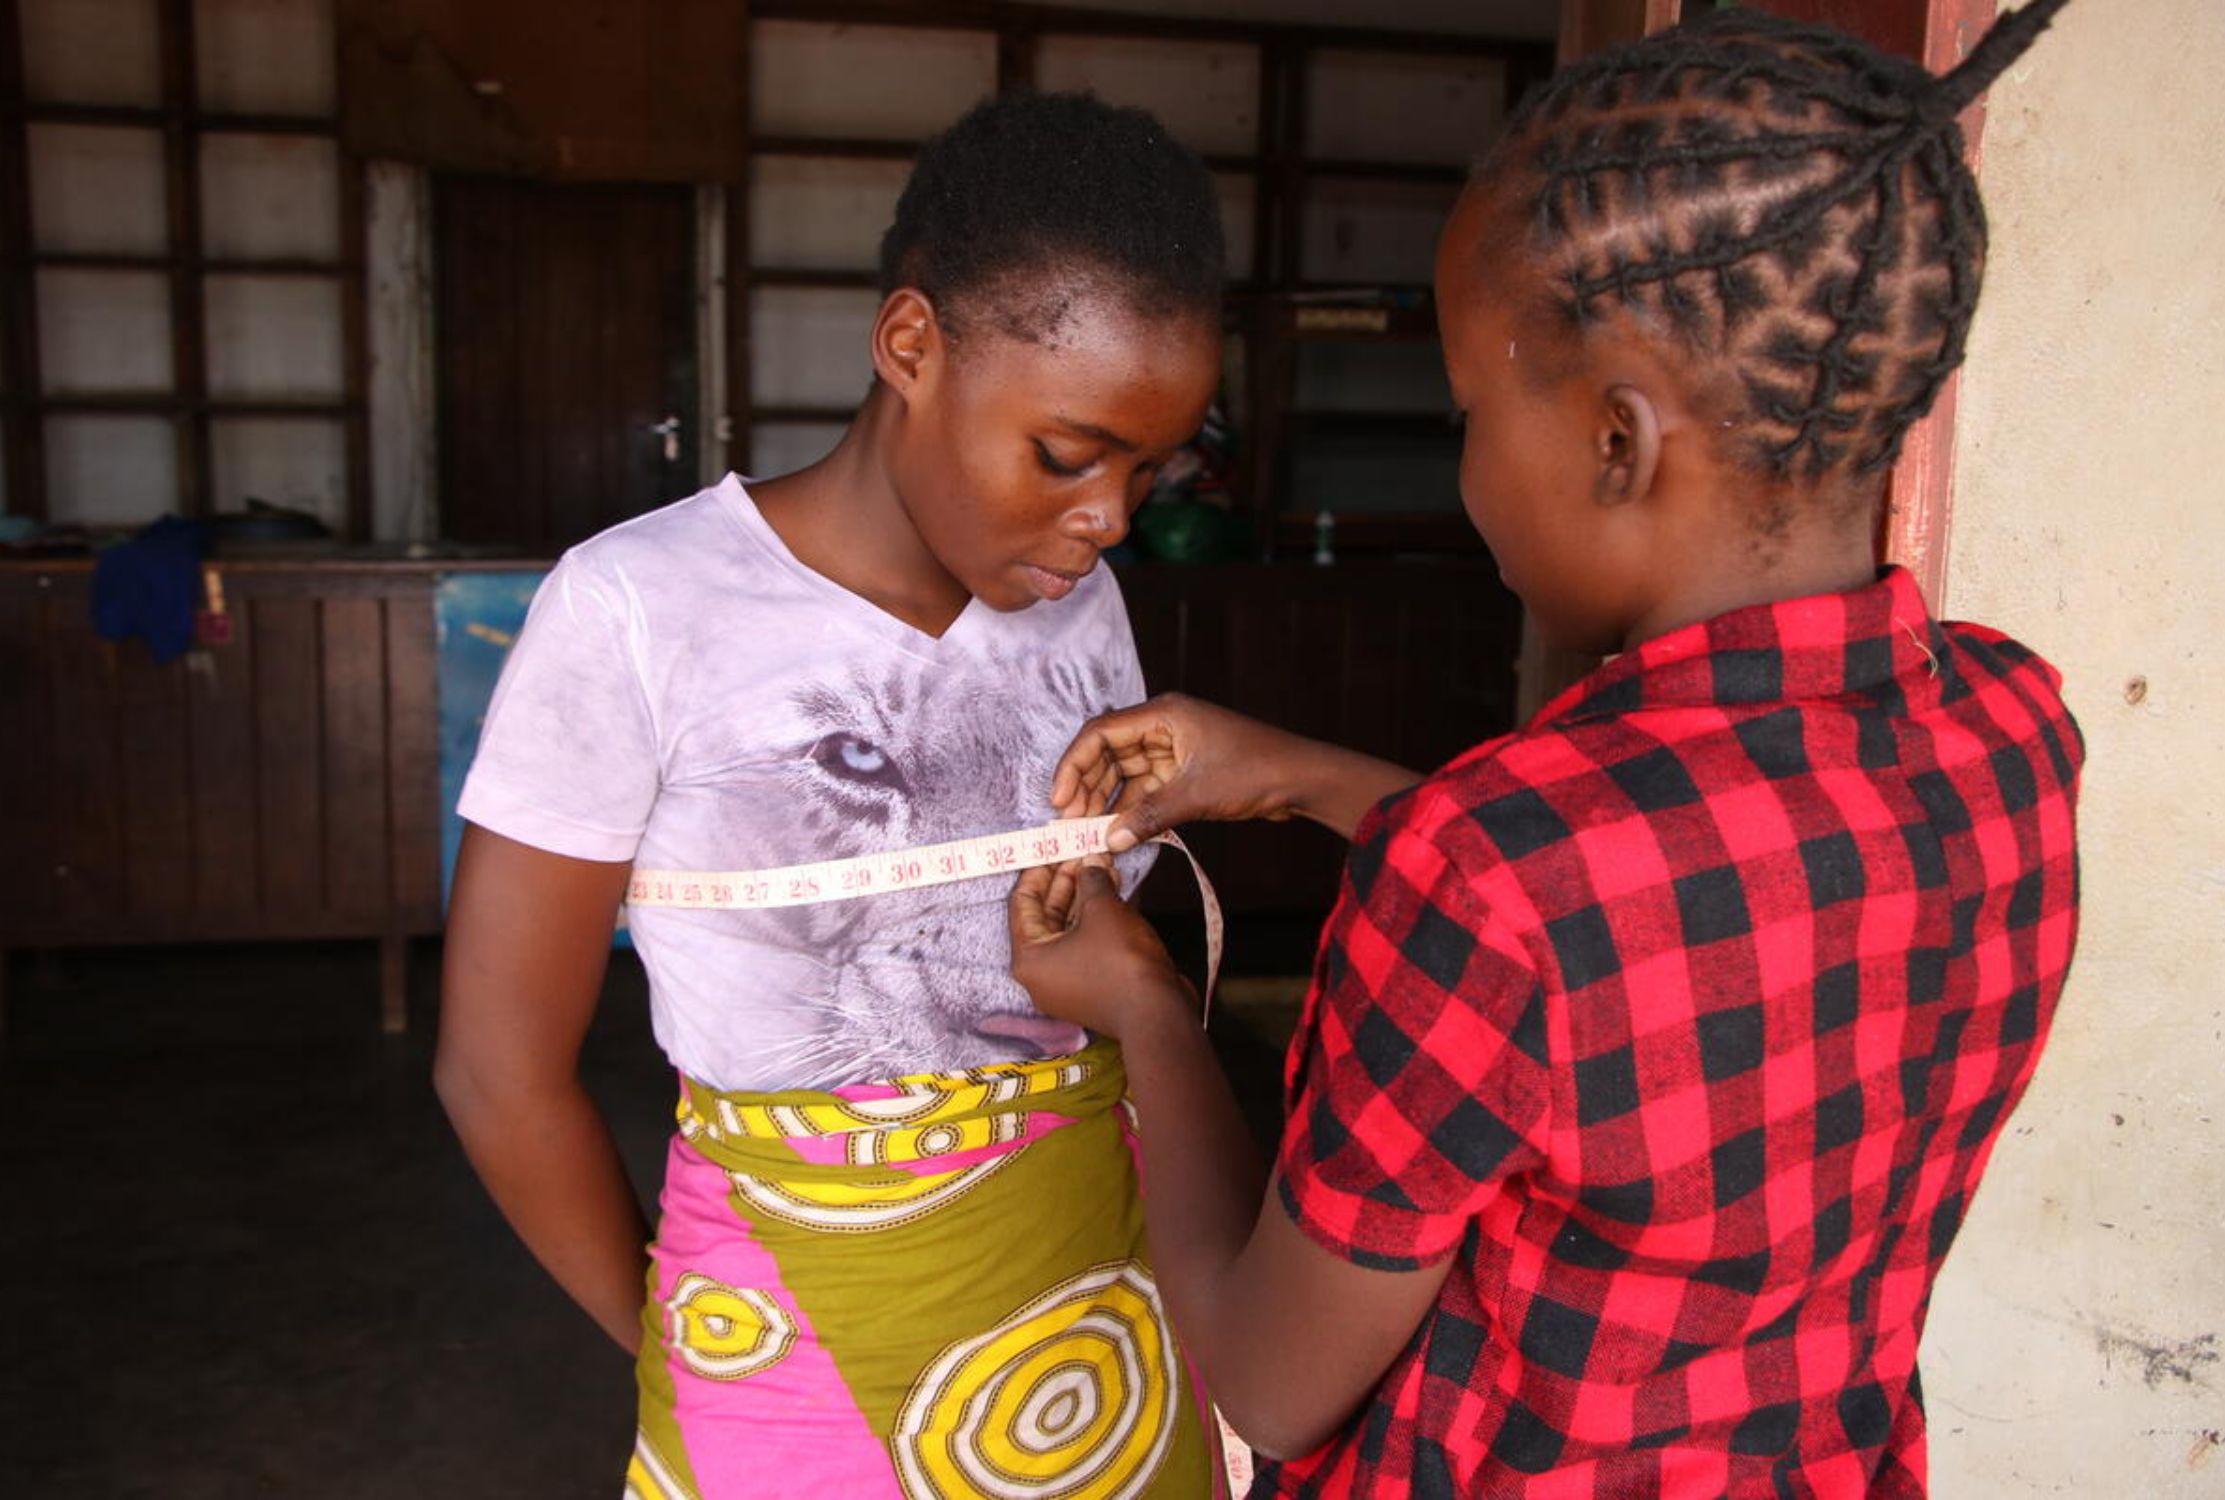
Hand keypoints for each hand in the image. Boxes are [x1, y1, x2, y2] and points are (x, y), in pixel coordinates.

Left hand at [1009, 857, 1192, 1039]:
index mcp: (1029, 959)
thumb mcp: (1103, 910)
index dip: (1038, 870)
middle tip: (1081, 850)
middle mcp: (1042, 973)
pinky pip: (1085, 942)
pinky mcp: (1091, 984)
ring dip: (1085, 895)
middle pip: (1046, 915)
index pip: (1022, 903)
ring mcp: (1067, 981)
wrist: (1158, 1013)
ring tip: (1102, 863)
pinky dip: (1096, 917)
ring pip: (1069, 927)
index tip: (1052, 846)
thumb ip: (1090, 880)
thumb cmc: (1121, 963)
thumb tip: (1090, 862)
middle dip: (1066, 880)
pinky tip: (1113, 888)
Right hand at [1051, 694, 1303, 851]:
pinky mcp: (1184, 772)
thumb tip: (1109, 839)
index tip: (1059, 798)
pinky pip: (1145, 789)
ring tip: (1087, 831)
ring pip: (1125, 774)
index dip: (1074, 764)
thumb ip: (1148, 816)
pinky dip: (1131, 809)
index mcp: (1164, 715)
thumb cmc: (1256, 770)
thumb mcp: (1196, 795)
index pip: (1101, 733)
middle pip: (1108, 753)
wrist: (1301, 779)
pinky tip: (1117, 832)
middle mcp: (1164, 726)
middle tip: (1069, 821)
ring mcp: (1174, 749)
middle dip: (1087, 786)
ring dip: (1106, 801)